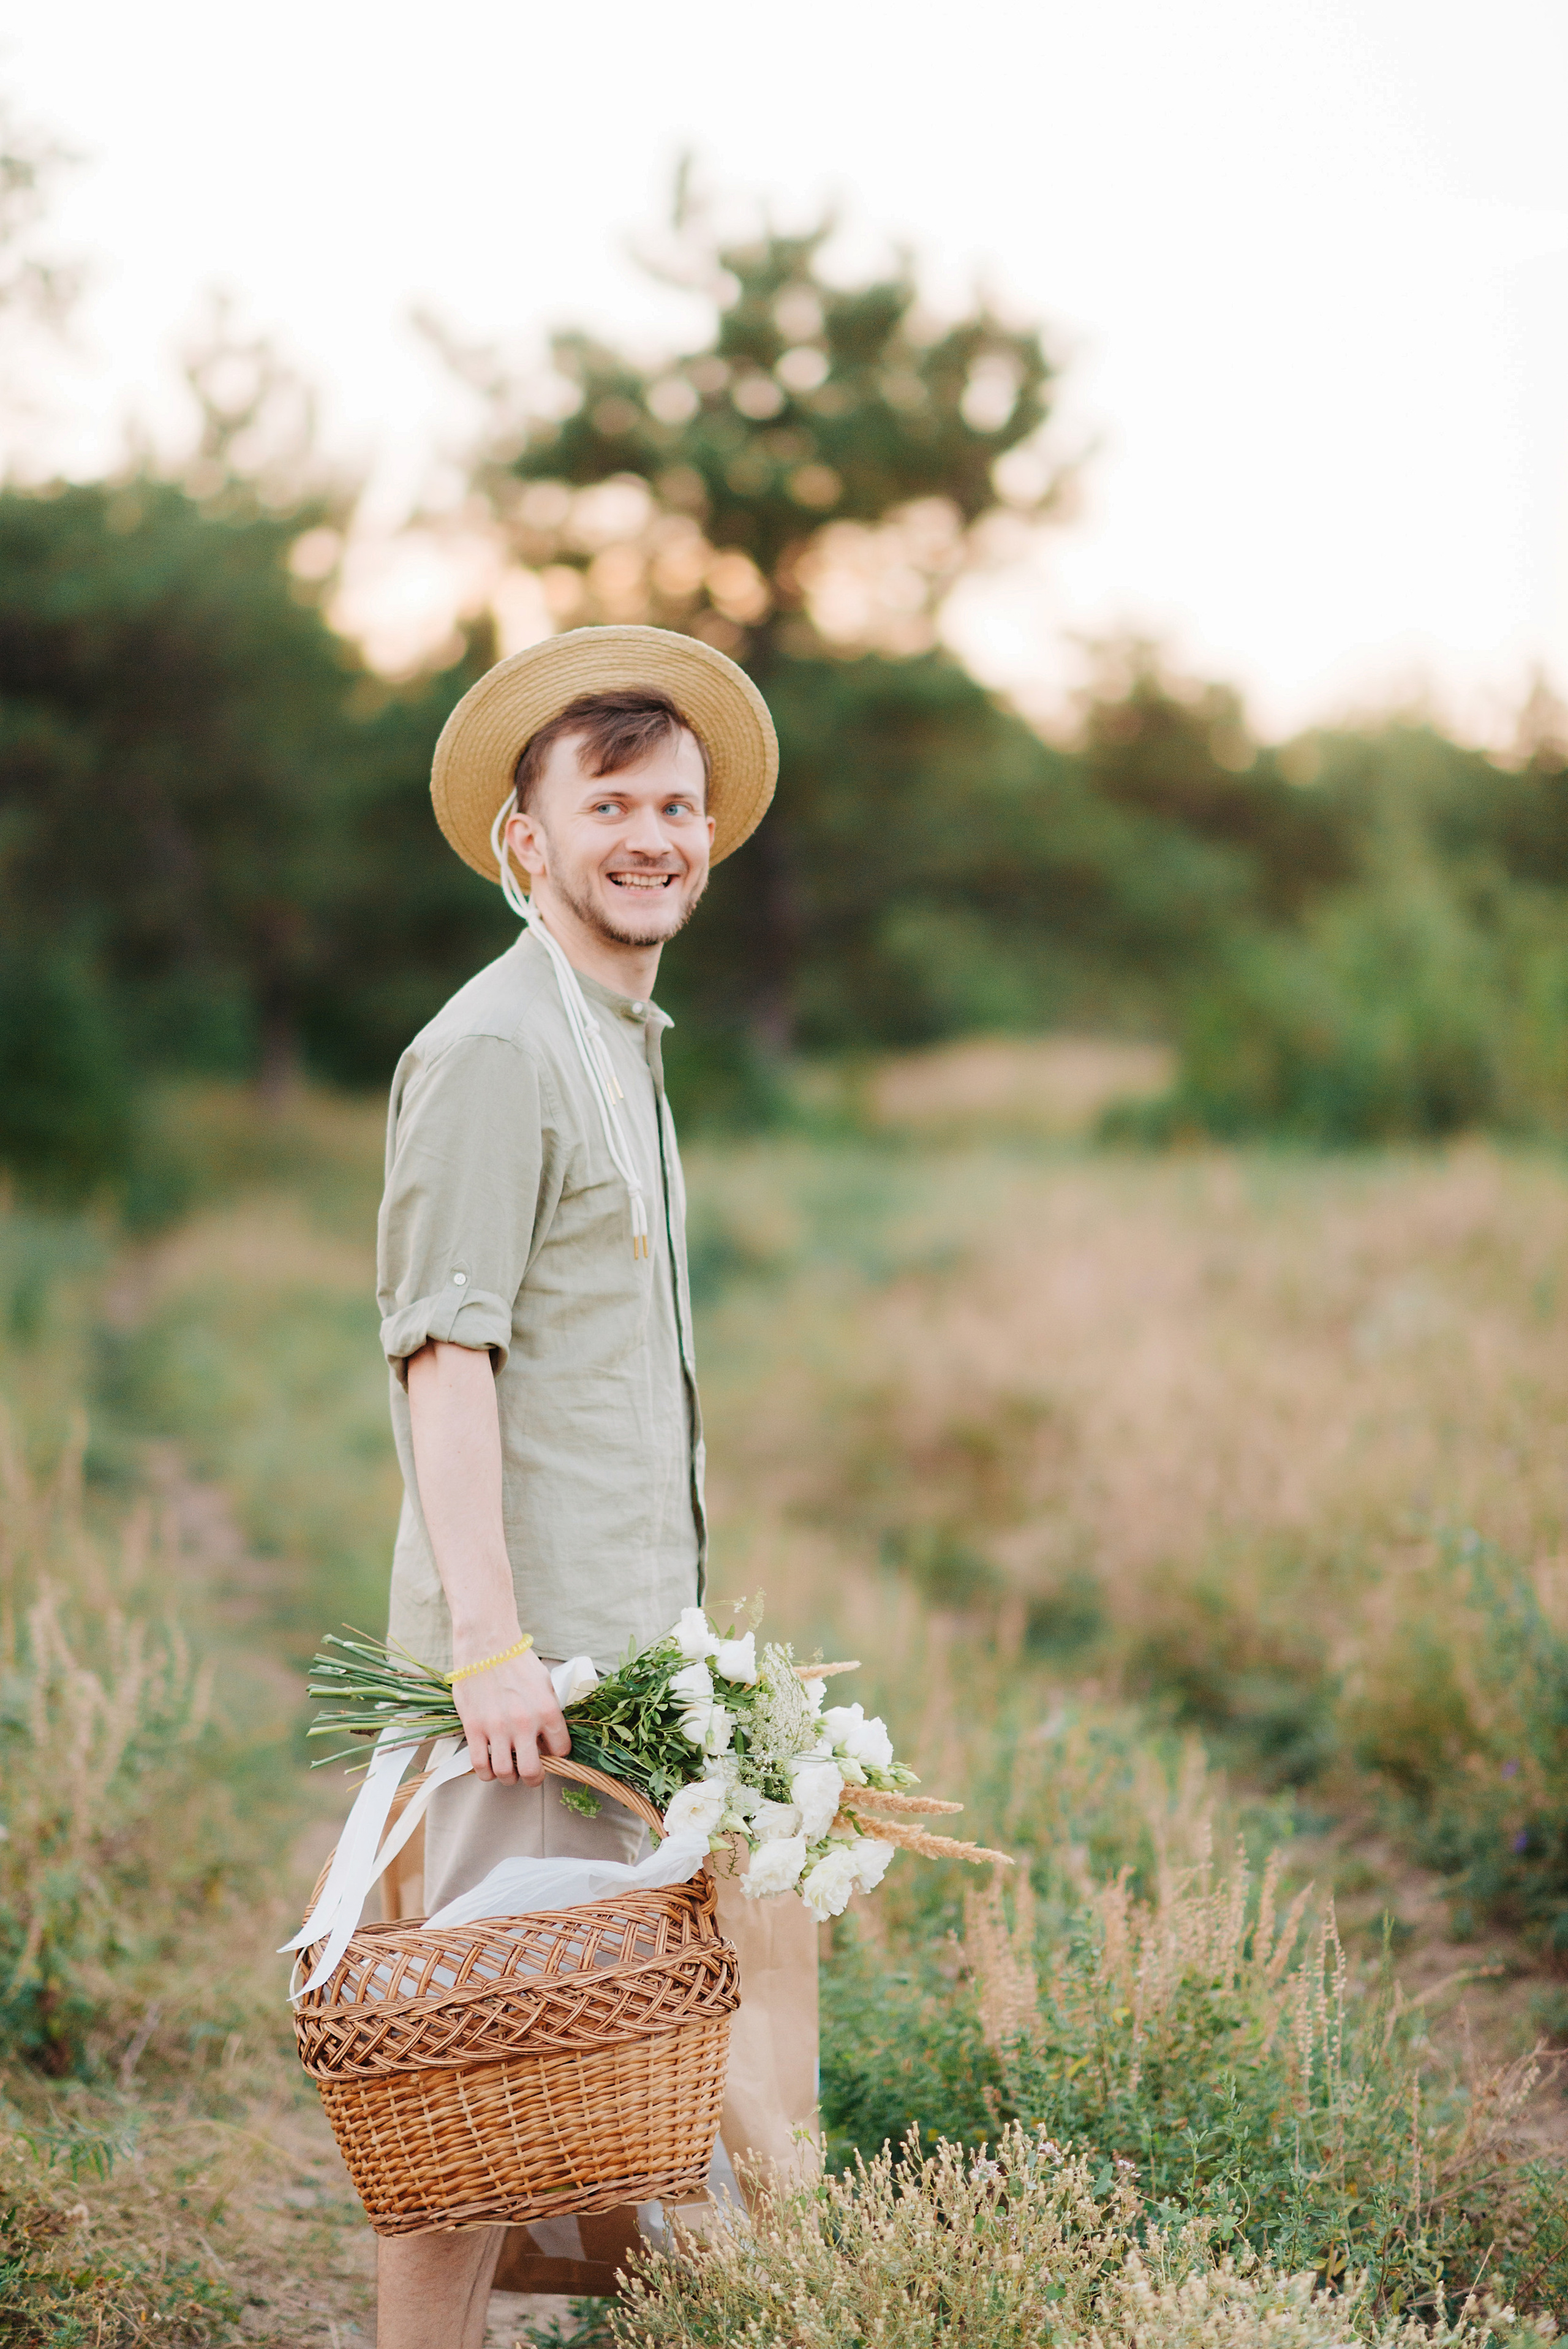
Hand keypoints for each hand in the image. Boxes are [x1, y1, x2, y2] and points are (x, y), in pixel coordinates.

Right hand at [452, 1642, 569, 1785]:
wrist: (486, 1644)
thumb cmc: (517, 1661)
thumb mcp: (545, 1684)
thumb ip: (549, 1712)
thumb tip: (549, 1739)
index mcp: (547, 1711)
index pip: (561, 1751)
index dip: (557, 1755)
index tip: (550, 1753)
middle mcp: (524, 1723)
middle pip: (532, 1772)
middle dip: (534, 1778)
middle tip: (530, 1773)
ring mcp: (497, 1728)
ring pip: (505, 1773)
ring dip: (509, 1778)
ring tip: (509, 1770)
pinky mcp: (473, 1728)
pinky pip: (480, 1765)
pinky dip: (486, 1773)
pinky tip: (490, 1766)